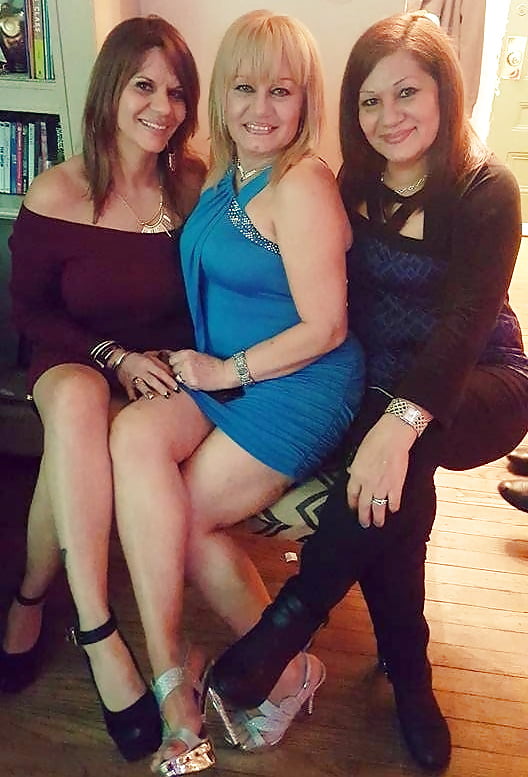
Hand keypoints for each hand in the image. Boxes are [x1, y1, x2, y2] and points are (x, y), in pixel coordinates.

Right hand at [115, 351, 178, 400]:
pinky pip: (130, 391)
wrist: (119, 360)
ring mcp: (133, 378)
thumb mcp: (150, 357)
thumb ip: (162, 364)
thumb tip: (173, 373)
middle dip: (160, 388)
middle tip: (168, 395)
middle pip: (152, 380)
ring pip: (141, 385)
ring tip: (152, 397)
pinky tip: (136, 401)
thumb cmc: (138, 359)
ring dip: (147, 392)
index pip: (161, 373)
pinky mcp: (127, 384)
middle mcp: (141, 371)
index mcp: (148, 364)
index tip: (176, 387)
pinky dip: (132, 396)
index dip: (169, 380)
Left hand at [167, 349, 233, 390]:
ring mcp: (188, 373)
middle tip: (185, 372)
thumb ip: (185, 357)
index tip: (179, 365)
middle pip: (172, 368)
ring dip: (181, 378)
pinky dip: (187, 384)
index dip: (175, 363)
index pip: (171, 358)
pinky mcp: (191, 382)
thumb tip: (171, 357)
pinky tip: (195, 381)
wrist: (225, 373)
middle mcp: (186, 362)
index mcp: (188, 353)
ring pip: (177, 377)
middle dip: (177, 370)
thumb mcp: (198, 355)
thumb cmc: (214, 364)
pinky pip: (184, 384)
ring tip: (191, 377)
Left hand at [346, 414, 415, 528]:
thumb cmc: (375, 440)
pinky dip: (393, 507)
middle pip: (363, 505)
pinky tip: (393, 510)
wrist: (392, 437)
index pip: (351, 494)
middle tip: (364, 523)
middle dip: (363, 516)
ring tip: (378, 523)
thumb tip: (353, 472)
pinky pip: (394, 502)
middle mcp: (367, 484)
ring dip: (378, 517)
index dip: (352, 504)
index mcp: (356, 475)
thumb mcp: (359, 453)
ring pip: (378, 508)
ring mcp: (382, 487)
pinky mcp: (396, 486)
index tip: (353, 509)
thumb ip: (356, 466)